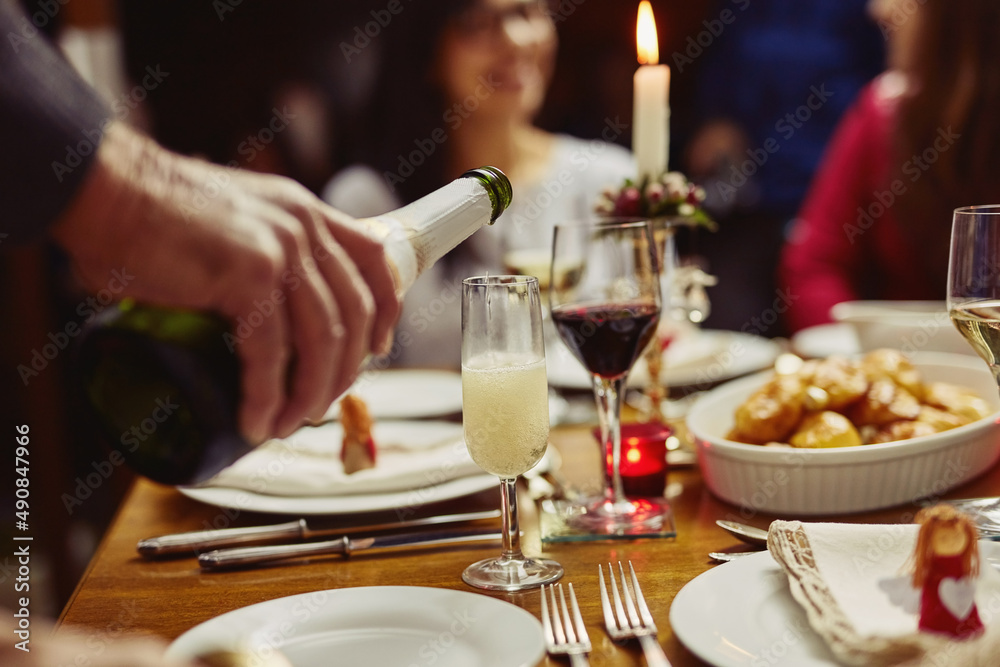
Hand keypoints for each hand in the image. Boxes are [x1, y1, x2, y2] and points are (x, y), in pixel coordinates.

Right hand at [51, 123, 400, 442]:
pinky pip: (271, 352)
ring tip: (288, 423)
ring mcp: (280, 248)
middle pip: (355, 312)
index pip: (375, 257)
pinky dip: (267, 396)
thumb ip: (263, 252)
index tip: (379, 348)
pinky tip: (256, 420)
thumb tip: (267, 313)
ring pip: (321, 339)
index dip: (387, 308)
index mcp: (305, 212)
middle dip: (345, 370)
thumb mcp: (235, 220)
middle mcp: (303, 226)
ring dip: (310, 393)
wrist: (105, 193)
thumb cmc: (154, 215)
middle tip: (319, 405)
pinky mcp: (248, 275)